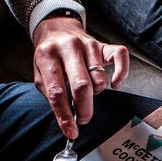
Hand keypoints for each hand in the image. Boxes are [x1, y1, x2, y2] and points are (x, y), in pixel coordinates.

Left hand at [32, 17, 130, 138]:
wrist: (57, 29)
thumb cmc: (50, 56)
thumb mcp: (39, 73)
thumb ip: (51, 93)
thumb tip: (68, 118)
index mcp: (47, 55)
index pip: (56, 91)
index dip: (64, 115)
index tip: (71, 131)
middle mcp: (68, 47)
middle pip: (81, 86)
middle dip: (84, 110)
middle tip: (83, 119)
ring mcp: (88, 44)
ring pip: (99, 79)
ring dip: (95, 92)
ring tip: (87, 91)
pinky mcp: (104, 45)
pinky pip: (121, 58)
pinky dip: (121, 74)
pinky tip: (115, 84)